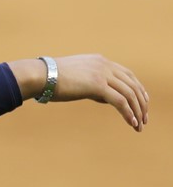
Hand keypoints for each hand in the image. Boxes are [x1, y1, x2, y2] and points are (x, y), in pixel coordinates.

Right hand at [8, 54, 148, 131]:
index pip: (127, 75)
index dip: (138, 89)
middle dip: (141, 102)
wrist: (41, 75)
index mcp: (100, 61)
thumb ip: (91, 84)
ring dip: (138, 110)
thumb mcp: (76, 79)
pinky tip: (132, 122)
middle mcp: (105, 65)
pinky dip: (128, 113)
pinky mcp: (97, 85)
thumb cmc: (52, 80)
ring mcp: (102, 74)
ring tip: (139, 125)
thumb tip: (102, 97)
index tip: (142, 103)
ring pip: (129, 93)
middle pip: (133, 84)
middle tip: (145, 118)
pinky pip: (120, 101)